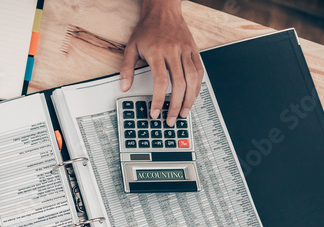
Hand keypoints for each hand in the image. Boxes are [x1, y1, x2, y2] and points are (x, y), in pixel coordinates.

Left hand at [120, 0, 203, 125]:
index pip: (161, 81)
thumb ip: (127, 69)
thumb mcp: (131, 47)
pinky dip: (197, 87)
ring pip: (193, 79)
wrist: (163, 10)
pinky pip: (200, 71)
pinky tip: (192, 97)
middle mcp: (174, 52)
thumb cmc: (146, 29)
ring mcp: (186, 51)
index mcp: (157, 52)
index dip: (158, 100)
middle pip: (179, 83)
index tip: (155, 113)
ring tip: (184, 113)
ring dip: (189, 99)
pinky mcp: (194, 50)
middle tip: (172, 119)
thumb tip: (124, 88)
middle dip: (175, 105)